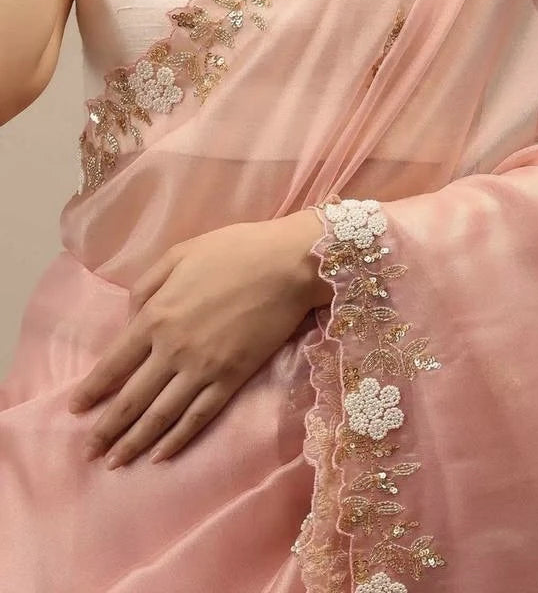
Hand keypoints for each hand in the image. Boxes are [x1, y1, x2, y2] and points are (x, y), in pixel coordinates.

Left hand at [68, 212, 327, 468]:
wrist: (287, 264)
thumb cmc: (234, 251)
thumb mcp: (179, 254)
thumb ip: (146, 286)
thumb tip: (130, 320)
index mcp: (156, 316)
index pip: (113, 364)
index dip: (92, 390)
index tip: (75, 409)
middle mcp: (172, 350)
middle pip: (131, 399)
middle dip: (106, 428)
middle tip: (88, 451)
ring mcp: (203, 369)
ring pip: (160, 416)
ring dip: (134, 442)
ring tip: (116, 461)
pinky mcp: (232, 379)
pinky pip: (198, 417)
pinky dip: (177, 439)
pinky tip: (161, 454)